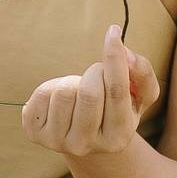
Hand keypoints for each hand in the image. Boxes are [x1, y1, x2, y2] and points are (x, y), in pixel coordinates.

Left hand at [22, 25, 160, 159]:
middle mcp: (88, 145)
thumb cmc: (115, 108)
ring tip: (78, 93)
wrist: (83, 136)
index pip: (117, 91)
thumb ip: (142, 72)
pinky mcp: (35, 134)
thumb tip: (126, 53)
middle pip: (89, 92)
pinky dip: (52, 87)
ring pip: (64, 91)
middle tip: (97, 75)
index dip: (114, 58)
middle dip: (94, 72)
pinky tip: (60, 101)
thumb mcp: (138, 94)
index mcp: (118, 137)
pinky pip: (42, 94)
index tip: (113, 32)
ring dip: (72, 81)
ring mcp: (59, 142)